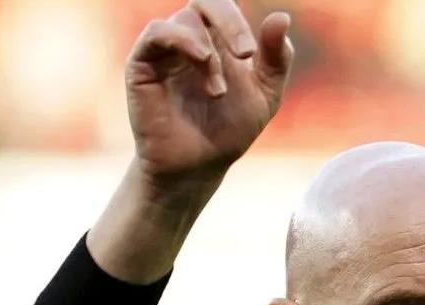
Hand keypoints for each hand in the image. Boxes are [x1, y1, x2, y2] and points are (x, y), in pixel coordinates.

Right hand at [126, 0, 293, 191]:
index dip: (237, 21)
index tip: (249, 54)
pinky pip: (156, 33)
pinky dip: (181, 40)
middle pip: (204, 2)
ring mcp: (164, 50)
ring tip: (217, 91)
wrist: (198, 167)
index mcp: (217, 40)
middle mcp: (189, 39)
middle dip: (229, 22)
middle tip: (244, 54)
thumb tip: (281, 16)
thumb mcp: (266, 94)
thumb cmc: (229, 131)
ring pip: (185, 21)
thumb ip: (277, 57)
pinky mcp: (142, 65)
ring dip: (208, 53)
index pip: (224, 8)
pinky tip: (200, 61)